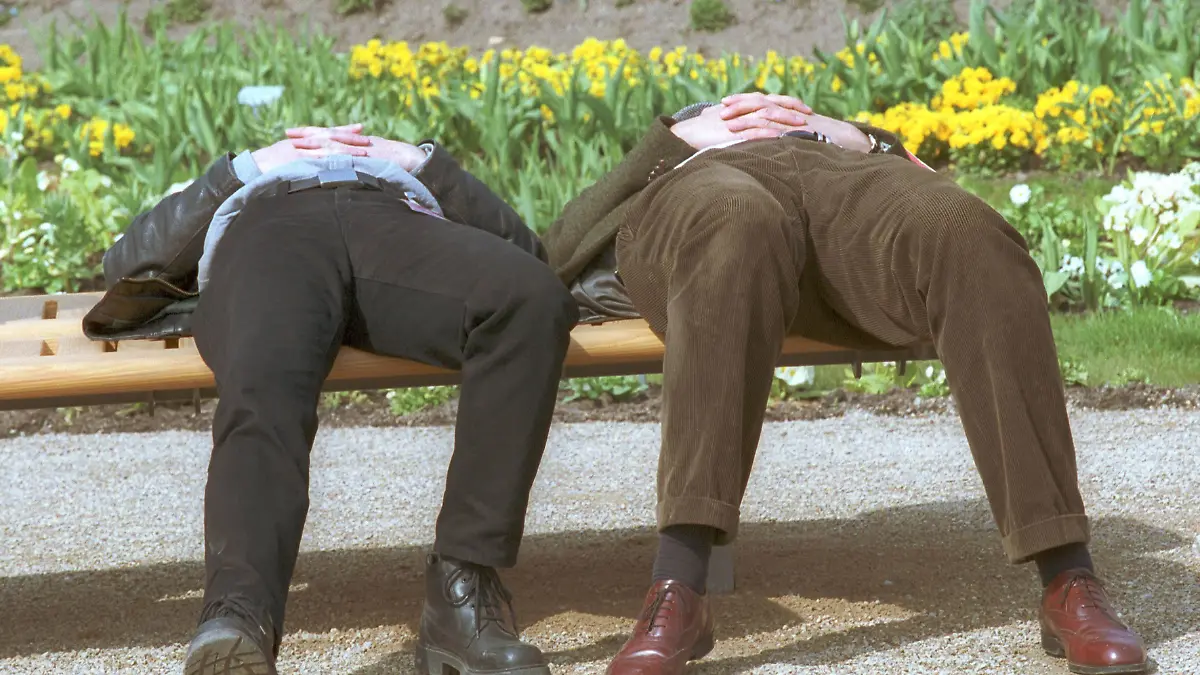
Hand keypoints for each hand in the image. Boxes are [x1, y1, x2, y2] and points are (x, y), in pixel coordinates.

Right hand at [251, 136, 368, 173]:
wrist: (251, 167)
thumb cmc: (268, 165)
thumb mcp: (288, 154)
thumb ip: (305, 154)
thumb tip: (321, 159)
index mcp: (302, 139)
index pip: (327, 132)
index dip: (344, 129)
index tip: (361, 128)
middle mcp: (303, 142)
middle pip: (331, 137)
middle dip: (350, 138)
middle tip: (368, 139)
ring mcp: (301, 152)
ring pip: (328, 148)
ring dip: (347, 150)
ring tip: (364, 153)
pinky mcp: (297, 161)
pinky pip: (317, 161)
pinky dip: (332, 161)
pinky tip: (346, 164)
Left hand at [288, 127, 427, 172]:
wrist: (418, 161)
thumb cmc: (402, 165)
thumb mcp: (378, 163)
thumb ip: (363, 163)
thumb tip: (351, 169)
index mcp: (358, 143)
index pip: (332, 136)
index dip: (314, 133)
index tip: (296, 133)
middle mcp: (357, 143)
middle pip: (328, 136)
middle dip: (307, 135)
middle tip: (288, 133)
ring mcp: (361, 149)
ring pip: (334, 144)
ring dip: (314, 144)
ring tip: (295, 144)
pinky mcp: (366, 157)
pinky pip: (346, 157)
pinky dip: (331, 157)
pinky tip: (316, 159)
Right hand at [671, 101, 805, 149]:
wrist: (684, 134)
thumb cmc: (701, 129)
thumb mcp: (721, 120)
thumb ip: (736, 118)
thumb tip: (745, 122)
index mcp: (742, 105)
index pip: (770, 100)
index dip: (788, 103)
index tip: (804, 108)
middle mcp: (742, 109)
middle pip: (772, 105)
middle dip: (792, 109)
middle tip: (810, 114)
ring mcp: (738, 120)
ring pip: (766, 117)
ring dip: (785, 120)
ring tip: (802, 126)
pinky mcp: (731, 132)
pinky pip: (753, 132)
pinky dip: (768, 134)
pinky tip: (781, 138)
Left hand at [723, 93, 872, 152]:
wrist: (851, 141)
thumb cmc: (828, 142)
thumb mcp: (802, 136)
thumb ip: (786, 136)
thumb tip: (769, 143)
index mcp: (789, 112)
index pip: (763, 103)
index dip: (744, 102)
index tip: (724, 104)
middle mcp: (791, 113)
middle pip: (761, 103)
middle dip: (740, 104)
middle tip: (720, 106)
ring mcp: (795, 122)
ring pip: (767, 114)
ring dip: (745, 117)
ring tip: (726, 121)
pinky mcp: (799, 133)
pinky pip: (778, 131)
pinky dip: (761, 133)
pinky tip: (746, 136)